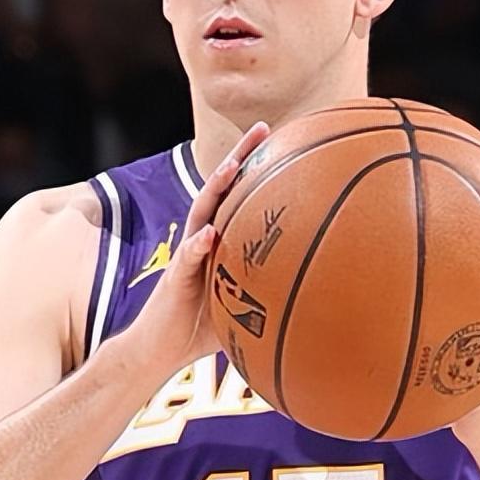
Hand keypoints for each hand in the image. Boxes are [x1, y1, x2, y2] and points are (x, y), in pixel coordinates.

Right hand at [124, 122, 269, 380]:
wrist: (159, 350)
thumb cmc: (202, 327)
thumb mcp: (245, 307)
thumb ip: (272, 293)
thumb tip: (320, 300)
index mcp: (219, 241)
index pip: (237, 195)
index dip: (255, 168)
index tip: (281, 140)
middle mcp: (201, 239)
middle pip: (219, 189)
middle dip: (238, 157)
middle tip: (261, 129)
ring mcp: (186, 256)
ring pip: (200, 213)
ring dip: (215, 188)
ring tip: (232, 166)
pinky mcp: (174, 280)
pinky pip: (186, 259)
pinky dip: (196, 247)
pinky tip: (208, 236)